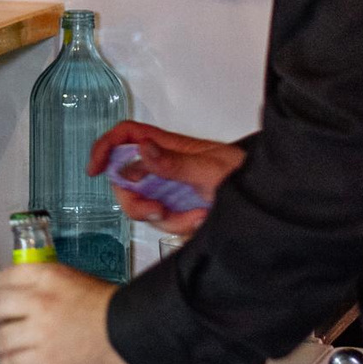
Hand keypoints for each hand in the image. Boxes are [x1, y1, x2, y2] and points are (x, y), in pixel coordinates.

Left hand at [0, 263, 142, 363]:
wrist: (134, 334)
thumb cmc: (111, 308)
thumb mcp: (75, 281)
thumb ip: (46, 285)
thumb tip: (25, 294)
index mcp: (47, 276)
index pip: (4, 278)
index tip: (0, 299)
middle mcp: (38, 301)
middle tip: (1, 324)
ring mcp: (39, 333)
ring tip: (1, 347)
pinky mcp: (44, 362)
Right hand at [87, 120, 244, 234]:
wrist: (268, 201)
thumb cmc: (245, 172)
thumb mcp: (210, 168)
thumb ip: (175, 162)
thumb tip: (143, 149)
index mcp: (168, 146)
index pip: (125, 137)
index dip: (105, 148)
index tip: (95, 168)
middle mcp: (164, 166)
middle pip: (125, 180)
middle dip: (136, 202)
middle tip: (157, 210)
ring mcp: (170, 188)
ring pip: (143, 206)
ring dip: (166, 218)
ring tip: (193, 216)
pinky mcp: (178, 208)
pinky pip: (163, 222)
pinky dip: (179, 226)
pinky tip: (199, 220)